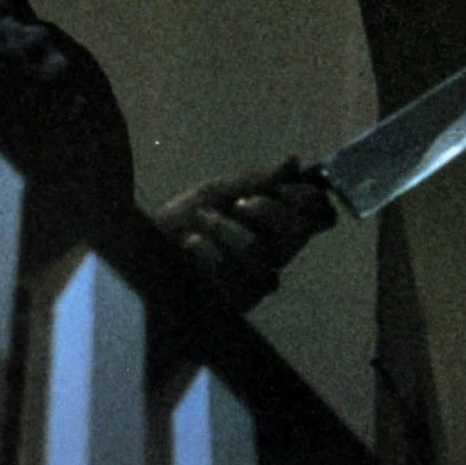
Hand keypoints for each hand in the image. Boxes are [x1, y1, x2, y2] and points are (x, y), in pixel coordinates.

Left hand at [154, 157, 337, 310]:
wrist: (146, 248)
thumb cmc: (186, 219)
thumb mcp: (219, 191)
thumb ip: (256, 181)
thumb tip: (293, 161)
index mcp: (277, 227)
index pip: (319, 217)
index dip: (310, 199)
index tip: (286, 185)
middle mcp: (274, 255)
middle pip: (298, 232)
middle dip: (269, 210)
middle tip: (241, 203)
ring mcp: (256, 281)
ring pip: (259, 250)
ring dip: (225, 228)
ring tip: (201, 220)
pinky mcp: (234, 302)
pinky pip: (230, 273)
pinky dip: (207, 250)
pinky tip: (191, 244)